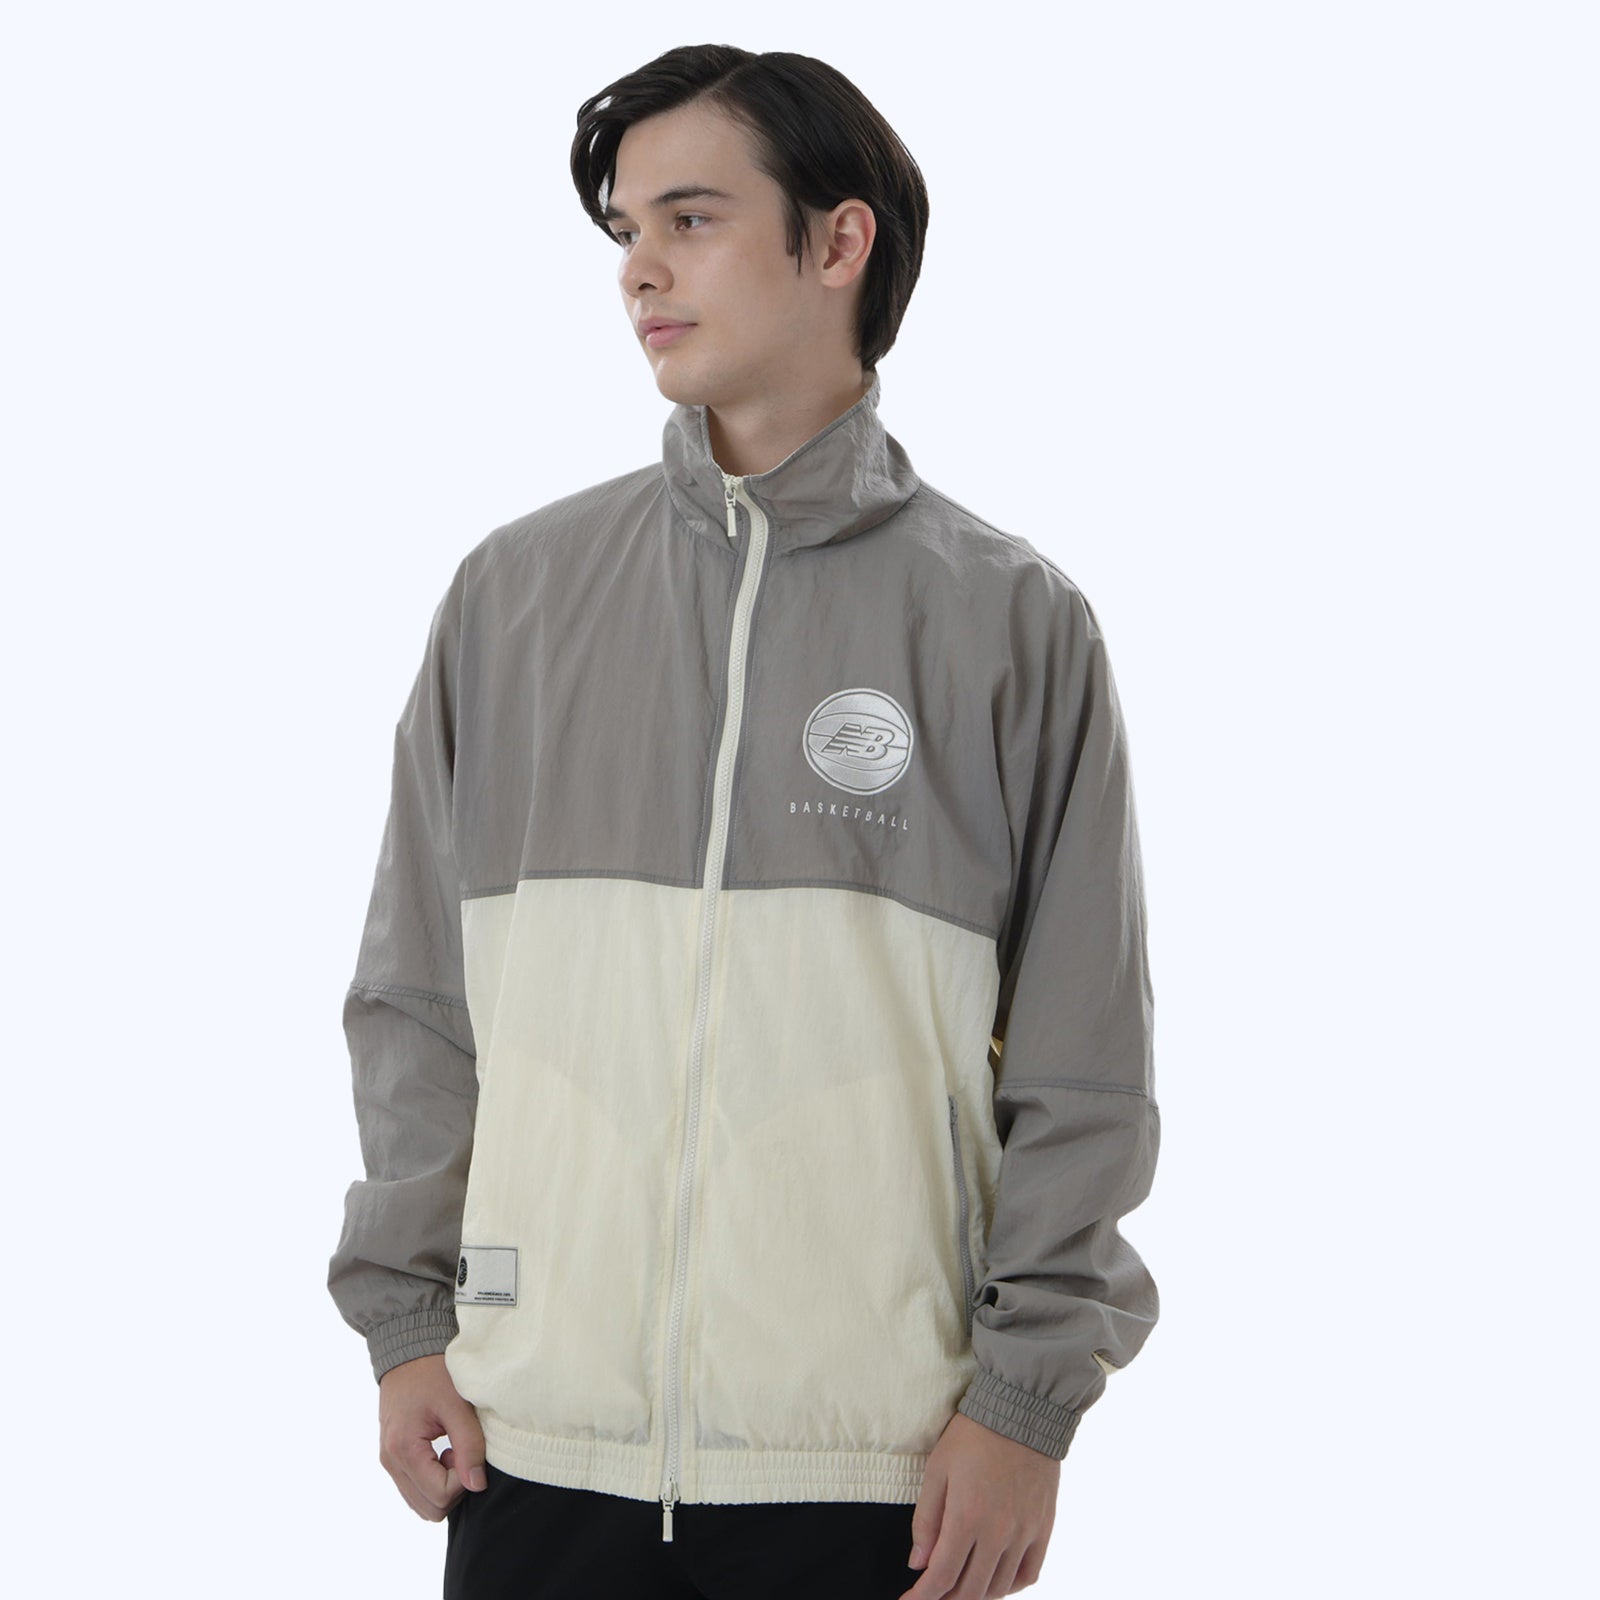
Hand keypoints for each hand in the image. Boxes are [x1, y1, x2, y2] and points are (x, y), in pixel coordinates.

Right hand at [377, 1352, 487, 1520]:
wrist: (408, 1351)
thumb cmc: (433, 1372)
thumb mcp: (458, 1404)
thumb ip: (469, 1445)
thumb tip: (477, 1485)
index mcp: (404, 1449)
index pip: (440, 1495)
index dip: (464, 1480)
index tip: (470, 1450)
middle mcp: (390, 1461)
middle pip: (430, 1508)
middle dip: (454, 1488)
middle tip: (462, 1453)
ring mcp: (389, 1461)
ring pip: (421, 1503)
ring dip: (443, 1485)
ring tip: (453, 1450)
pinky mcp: (392, 1457)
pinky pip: (414, 1488)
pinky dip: (433, 1479)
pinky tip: (443, 1451)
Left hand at [900, 1410, 1058, 1596]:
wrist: (1022, 1410)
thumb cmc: (974, 1436)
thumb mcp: (937, 1470)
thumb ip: (926, 1520)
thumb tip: (918, 1563)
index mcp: (967, 1517)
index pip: (942, 1576)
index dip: (923, 1597)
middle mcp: (998, 1533)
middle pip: (970, 1590)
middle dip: (946, 1599)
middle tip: (932, 1594)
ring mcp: (1024, 1533)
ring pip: (998, 1588)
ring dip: (975, 1595)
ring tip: (959, 1589)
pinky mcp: (1043, 1528)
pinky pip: (1029, 1574)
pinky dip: (1010, 1587)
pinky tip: (995, 1580)